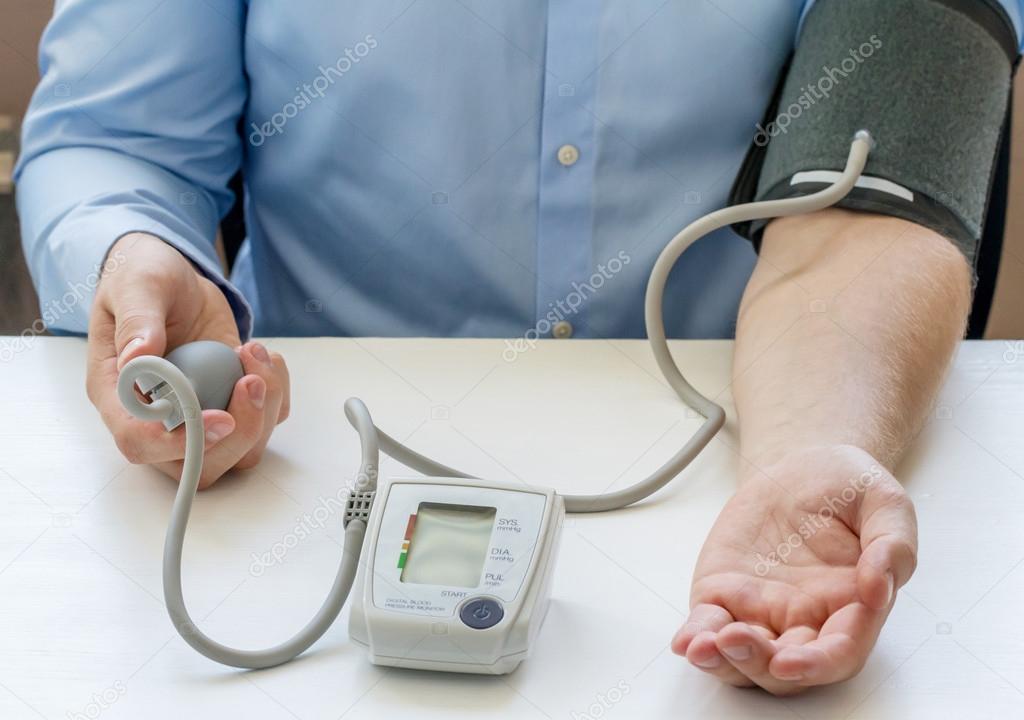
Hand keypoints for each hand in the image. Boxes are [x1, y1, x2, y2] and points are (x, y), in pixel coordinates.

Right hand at [87, 233, 289, 487]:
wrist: (175, 278)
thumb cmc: (143, 278)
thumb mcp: (136, 284)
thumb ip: (137, 321)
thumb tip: (139, 358)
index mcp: (117, 394)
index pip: (139, 442)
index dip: (179, 442)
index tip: (220, 417)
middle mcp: (158, 419)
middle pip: (198, 466)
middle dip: (239, 431)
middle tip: (251, 378)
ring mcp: (199, 416)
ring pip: (239, 452)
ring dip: (263, 410)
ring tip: (255, 353)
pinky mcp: (231, 403)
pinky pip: (266, 422)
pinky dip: (276, 393)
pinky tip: (262, 354)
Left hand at [672, 445, 916, 694]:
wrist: (802, 470)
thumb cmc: (848, 490)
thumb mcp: (884, 502)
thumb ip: (892, 545)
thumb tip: (879, 587)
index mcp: (852, 608)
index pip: (839, 652)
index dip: (815, 664)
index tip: (789, 662)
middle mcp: (806, 620)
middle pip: (784, 668)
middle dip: (759, 664)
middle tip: (736, 641)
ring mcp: (762, 611)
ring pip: (742, 658)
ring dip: (722, 661)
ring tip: (703, 646)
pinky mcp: (725, 593)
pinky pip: (709, 624)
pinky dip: (696, 636)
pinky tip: (686, 640)